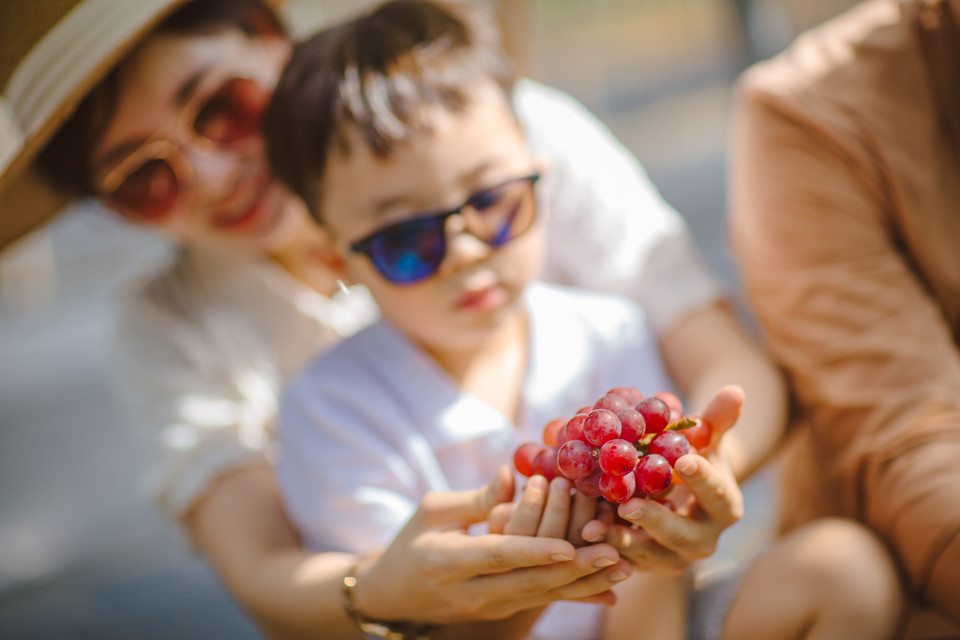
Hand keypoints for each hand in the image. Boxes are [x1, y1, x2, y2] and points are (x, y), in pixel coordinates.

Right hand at [355, 466, 630, 623]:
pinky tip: (609, 592)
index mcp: (447, 561)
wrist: (393, 595)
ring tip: (623, 567)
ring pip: (542, 596)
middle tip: (613, 552)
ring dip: (584, 582)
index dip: (534, 551)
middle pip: (529, 582)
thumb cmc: (410, 542)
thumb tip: (512, 475)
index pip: (497, 555)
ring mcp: (488, 608)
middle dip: (574, 569)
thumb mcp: (432, 510)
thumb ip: (476, 497)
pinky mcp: (502, 612)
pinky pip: (542, 602)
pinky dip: (575, 595)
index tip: (568, 546)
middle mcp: (470, 592)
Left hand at [581, 385, 745, 573]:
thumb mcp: (706, 441)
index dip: (701, 478)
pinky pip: (625, 563)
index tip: (681, 461)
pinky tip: (580, 537)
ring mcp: (674, 558)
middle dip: (654, 520)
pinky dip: (604, 552)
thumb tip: (735, 389)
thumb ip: (717, 419)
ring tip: (591, 527)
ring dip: (619, 542)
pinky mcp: (646, 567)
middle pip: (681, 534)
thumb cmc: (694, 459)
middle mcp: (703, 540)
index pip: (716, 493)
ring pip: (648, 555)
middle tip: (626, 505)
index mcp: (724, 507)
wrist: (680, 496)